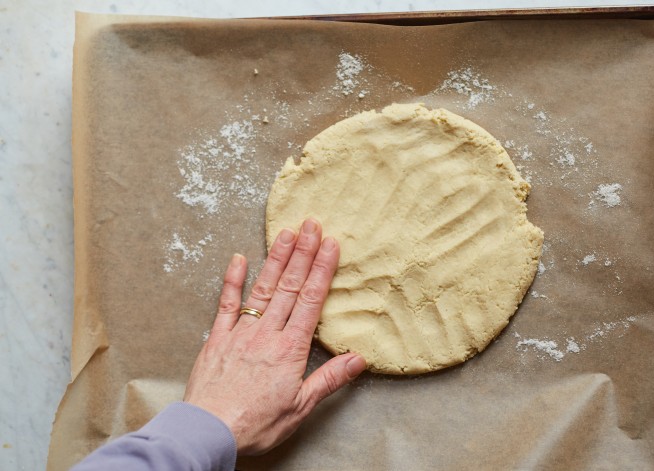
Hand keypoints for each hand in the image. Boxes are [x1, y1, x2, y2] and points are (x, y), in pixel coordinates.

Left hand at [183, 218, 366, 454]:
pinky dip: (232, 280)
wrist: (209, 431)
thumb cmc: (256, 422)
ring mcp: (240, 332)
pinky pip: (226, 303)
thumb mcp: (300, 406)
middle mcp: (267, 333)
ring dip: (275, 259)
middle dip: (302, 253)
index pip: (311, 300)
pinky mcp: (217, 337)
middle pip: (289, 286)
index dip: (321, 270)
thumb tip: (358, 359)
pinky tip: (238, 259)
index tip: (330, 245)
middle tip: (311, 225)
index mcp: (290, 348)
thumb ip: (329, 379)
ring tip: (285, 233)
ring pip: (263, 288)